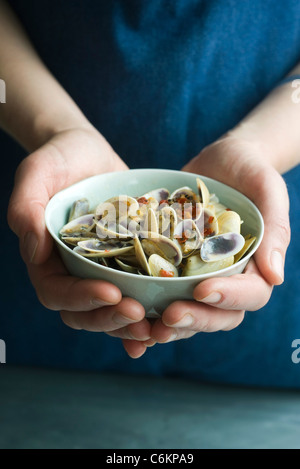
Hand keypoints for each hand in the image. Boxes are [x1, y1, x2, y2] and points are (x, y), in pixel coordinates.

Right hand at [7, 126, 150, 357]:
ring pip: (111, 310)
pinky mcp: (127, 262)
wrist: (87, 152)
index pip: (56, 292)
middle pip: (84, 311)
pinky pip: (135, 292)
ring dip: (131, 324)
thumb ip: (26, 209)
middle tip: (139, 315)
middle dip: (110, 318)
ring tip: (157, 327)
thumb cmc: (58, 158)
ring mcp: (101, 270)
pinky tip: (168, 319)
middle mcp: (73, 271)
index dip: (81, 298)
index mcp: (47, 259)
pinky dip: (149, 311)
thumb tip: (33, 252)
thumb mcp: (37, 173)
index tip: (111, 293)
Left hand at [150, 135, 290, 342]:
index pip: (251, 294)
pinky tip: (126, 318)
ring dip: (168, 326)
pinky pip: (161, 294)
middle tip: (168, 317)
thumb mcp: (267, 189)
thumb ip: (275, 229)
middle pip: (218, 314)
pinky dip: (147, 311)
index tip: (203, 290)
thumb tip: (275, 278)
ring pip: (188, 312)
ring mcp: (198, 276)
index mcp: (255, 266)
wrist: (219, 163)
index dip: (228, 297)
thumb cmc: (249, 170)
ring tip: (144, 330)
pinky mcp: (172, 268)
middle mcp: (227, 278)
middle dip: (194, 319)